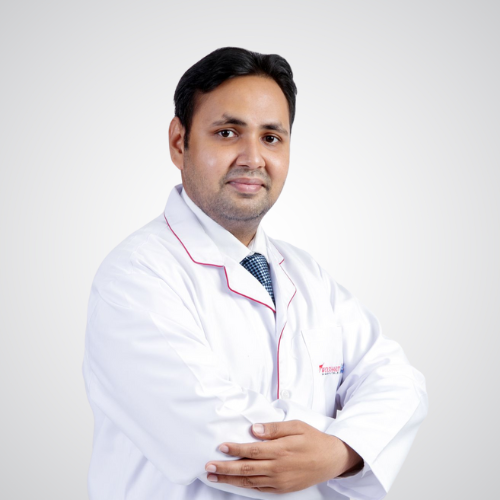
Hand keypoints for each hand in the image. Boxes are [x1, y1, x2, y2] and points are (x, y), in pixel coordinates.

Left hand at [205, 420, 361, 493]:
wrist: (331, 460)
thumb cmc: (313, 439)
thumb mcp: (296, 426)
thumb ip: (275, 428)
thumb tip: (255, 429)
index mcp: (281, 450)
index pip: (252, 451)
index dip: (235, 449)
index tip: (221, 446)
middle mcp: (278, 468)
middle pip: (246, 468)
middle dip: (225, 468)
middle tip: (208, 466)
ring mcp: (279, 481)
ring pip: (250, 481)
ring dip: (230, 479)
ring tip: (214, 476)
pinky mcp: (282, 489)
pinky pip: (260, 489)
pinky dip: (246, 486)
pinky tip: (236, 483)